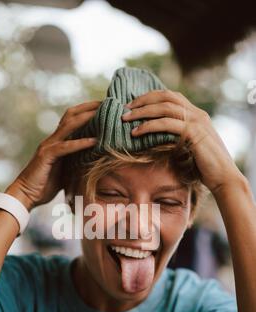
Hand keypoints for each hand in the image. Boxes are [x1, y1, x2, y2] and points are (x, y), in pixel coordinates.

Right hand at [6, 101, 100, 210]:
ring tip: (103, 114)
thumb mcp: (65, 171)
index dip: (87, 111)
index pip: (72, 119)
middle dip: (89, 107)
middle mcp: (52, 139)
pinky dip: (80, 143)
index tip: (105, 107)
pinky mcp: (47, 156)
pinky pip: (65, 147)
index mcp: (57, 141)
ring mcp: (49, 146)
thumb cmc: (45, 185)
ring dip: (86, 118)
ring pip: (68, 126)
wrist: (26, 195)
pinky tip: (94, 141)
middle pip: (71, 115)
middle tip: (107, 102)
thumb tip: (95, 162)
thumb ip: (76, 162)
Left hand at [122, 90, 242, 193]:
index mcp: (196, 114)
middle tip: (125, 109)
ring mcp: (196, 121)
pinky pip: (166, 124)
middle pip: (165, 96)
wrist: (223, 177)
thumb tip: (155, 139)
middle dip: (143, 100)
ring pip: (164, 107)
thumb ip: (176, 138)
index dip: (151, 97)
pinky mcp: (193, 132)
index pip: (171, 96)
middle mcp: (197, 114)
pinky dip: (148, 126)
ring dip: (142, 112)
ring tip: (126, 119)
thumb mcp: (189, 148)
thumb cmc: (206, 167)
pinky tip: (136, 132)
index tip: (134, 105)